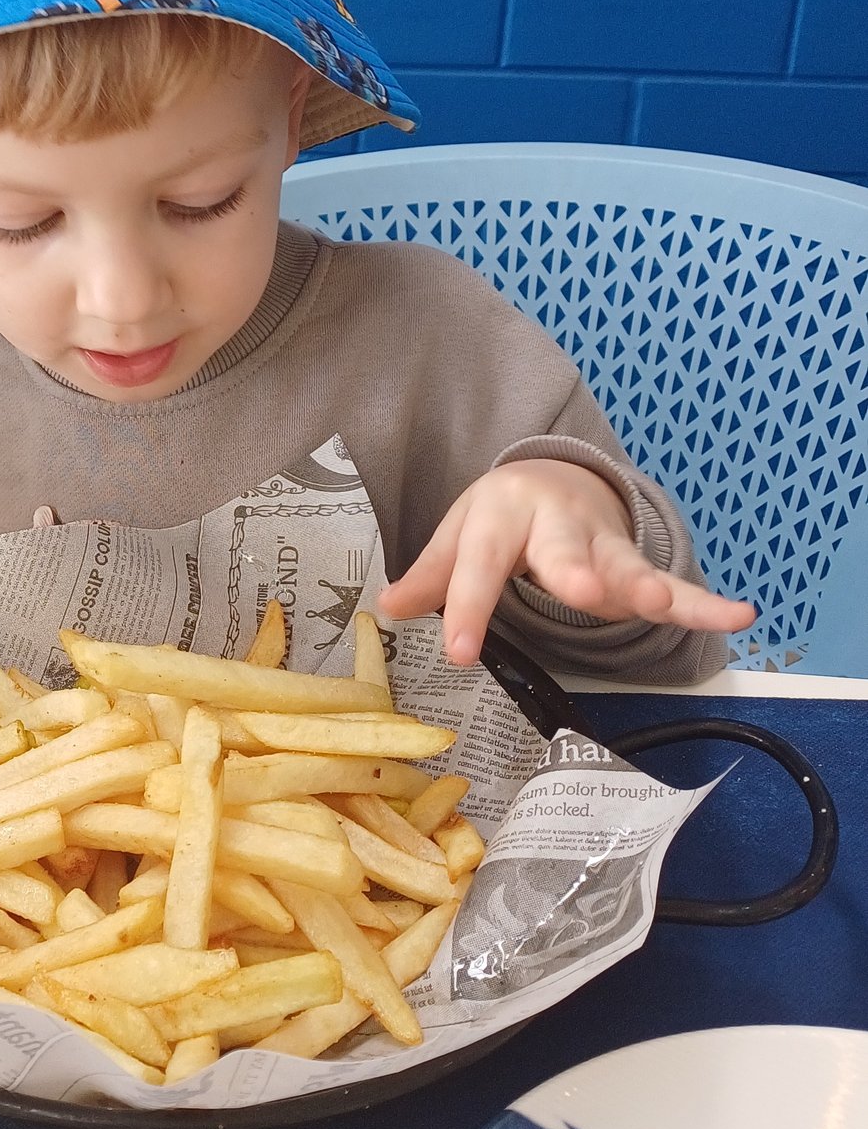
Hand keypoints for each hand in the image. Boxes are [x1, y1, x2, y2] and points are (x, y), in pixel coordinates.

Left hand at [379, 458, 755, 667]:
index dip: (469, 607)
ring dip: (640, 584)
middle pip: (561, 552)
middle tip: (580, 591)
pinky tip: (740, 616)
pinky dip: (703, 602)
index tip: (460, 652)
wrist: (554, 476)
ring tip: (656, 600)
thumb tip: (388, 607)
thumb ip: (432, 574)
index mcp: (501, 514)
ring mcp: (601, 543)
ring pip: (621, 565)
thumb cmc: (498, 517)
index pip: (480, 565)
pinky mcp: (633, 562)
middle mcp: (555, 524)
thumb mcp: (459, 536)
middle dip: (572, 573)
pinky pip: (671, 585)